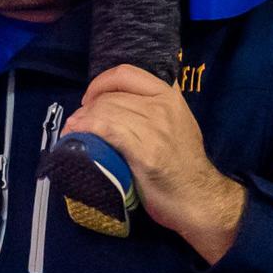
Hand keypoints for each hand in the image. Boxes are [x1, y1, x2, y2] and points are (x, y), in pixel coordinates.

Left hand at [63, 66, 245, 264]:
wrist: (200, 199)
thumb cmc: (184, 166)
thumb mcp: (177, 124)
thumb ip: (156, 109)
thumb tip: (120, 103)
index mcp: (170, 96)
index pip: (126, 73)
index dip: (101, 82)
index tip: (89, 99)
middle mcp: (162, 106)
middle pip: (112, 95)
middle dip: (87, 107)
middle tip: (76, 122)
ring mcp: (154, 128)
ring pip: (106, 111)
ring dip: (82, 120)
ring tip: (72, 131)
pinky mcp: (145, 151)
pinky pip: (109, 130)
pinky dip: (88, 130)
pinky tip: (77, 137)